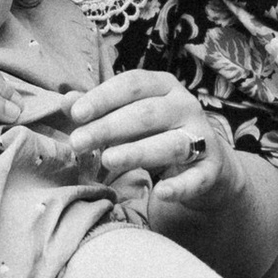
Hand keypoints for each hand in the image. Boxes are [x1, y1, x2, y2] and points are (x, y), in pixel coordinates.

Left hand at [64, 70, 237, 224]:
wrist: (207, 164)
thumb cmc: (157, 134)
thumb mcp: (129, 117)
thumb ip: (99, 110)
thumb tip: (65, 101)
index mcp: (164, 86)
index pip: (133, 84)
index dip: (103, 97)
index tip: (76, 114)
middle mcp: (186, 106)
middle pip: (146, 114)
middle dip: (109, 127)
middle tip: (78, 142)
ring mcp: (202, 137)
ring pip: (170, 143)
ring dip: (138, 152)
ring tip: (108, 160)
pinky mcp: (211, 169)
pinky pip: (196, 178)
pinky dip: (180, 186)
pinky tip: (161, 193)